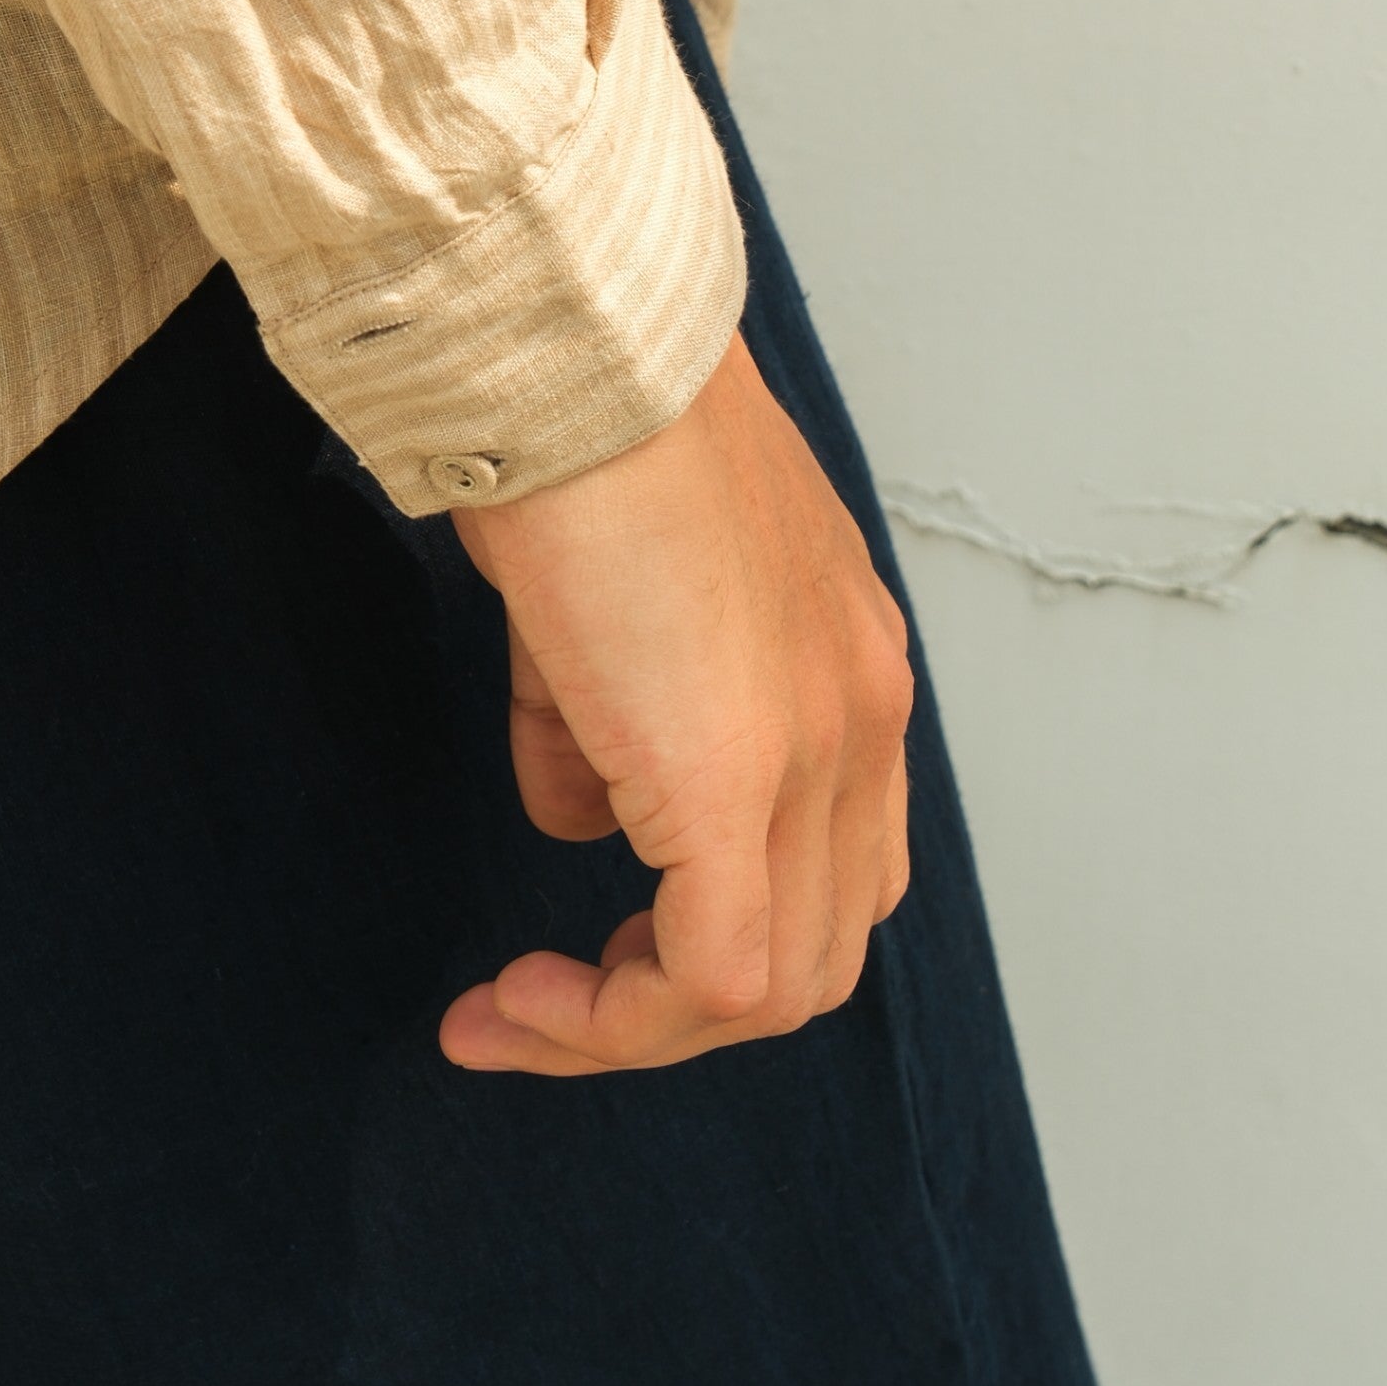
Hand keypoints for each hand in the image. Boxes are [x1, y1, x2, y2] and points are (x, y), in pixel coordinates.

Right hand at [438, 332, 912, 1076]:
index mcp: (846, 661)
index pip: (833, 857)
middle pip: (818, 944)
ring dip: (635, 1024)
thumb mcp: (601, 596)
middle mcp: (865, 718)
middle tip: (554, 1000)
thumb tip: (579, 812)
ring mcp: (820, 752)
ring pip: (774, 985)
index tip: (596, 942)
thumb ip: (599, 719)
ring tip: (521, 1011)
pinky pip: (708, 979)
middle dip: (678, 1002)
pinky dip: (614, 1023)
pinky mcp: (735, 783)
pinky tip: (523, 1003)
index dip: (720, 924)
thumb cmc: (575, 434)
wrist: (574, 361)